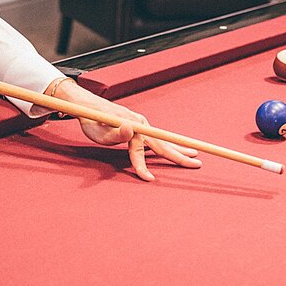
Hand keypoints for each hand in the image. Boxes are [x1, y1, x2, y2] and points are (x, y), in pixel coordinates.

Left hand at [57, 80, 200, 181]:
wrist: (87, 105)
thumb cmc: (91, 121)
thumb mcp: (99, 132)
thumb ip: (116, 134)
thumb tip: (130, 128)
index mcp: (132, 128)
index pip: (139, 152)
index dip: (143, 166)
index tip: (149, 179)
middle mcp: (140, 125)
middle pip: (162, 144)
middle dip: (179, 156)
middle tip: (198, 164)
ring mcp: (141, 124)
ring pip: (162, 140)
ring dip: (178, 148)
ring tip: (193, 154)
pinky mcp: (139, 125)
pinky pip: (156, 138)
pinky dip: (168, 144)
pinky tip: (175, 148)